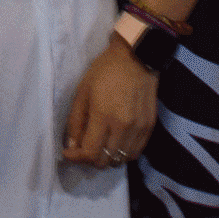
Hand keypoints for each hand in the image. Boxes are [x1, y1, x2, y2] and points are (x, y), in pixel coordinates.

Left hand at [63, 39, 158, 169]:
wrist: (136, 57)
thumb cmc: (104, 71)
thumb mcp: (83, 91)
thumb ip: (75, 121)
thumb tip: (72, 146)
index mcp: (103, 116)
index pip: (90, 153)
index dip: (76, 158)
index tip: (68, 153)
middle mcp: (123, 126)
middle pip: (104, 160)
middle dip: (89, 159)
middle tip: (83, 148)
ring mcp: (139, 128)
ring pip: (120, 160)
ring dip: (107, 158)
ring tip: (100, 146)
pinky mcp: (149, 127)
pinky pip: (135, 152)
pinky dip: (123, 154)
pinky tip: (115, 144)